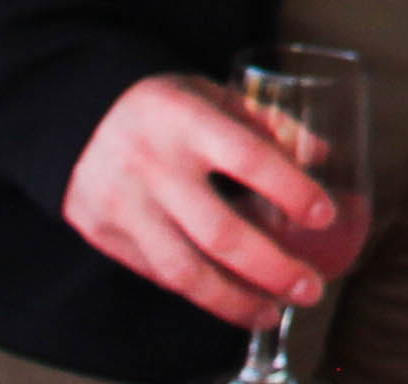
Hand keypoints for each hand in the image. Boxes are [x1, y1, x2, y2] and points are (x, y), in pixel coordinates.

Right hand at [60, 72, 337, 326]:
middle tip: (311, 289)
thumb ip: (267, 123)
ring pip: (183, 270)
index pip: (248, 158)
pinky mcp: (102, 233)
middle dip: (272, 268)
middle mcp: (152, 165)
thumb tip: (322, 155)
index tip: (326, 216)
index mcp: (188, 119)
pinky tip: (229, 299)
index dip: (290, 189)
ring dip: (233, 300)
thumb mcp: (215, 94)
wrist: (81, 117)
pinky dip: (198, 292)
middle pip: (219, 231)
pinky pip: (157, 274)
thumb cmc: (167, 106)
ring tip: (271, 313)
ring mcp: (122, 204)